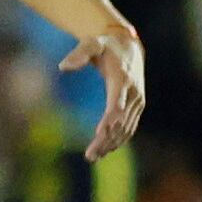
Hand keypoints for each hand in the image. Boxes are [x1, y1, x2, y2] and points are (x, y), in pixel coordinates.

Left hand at [62, 28, 144, 161]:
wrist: (128, 46)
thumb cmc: (105, 46)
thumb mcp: (91, 44)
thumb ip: (78, 54)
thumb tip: (63, 66)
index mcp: (122, 79)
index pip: (117, 104)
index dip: (110, 119)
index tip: (99, 133)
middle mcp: (134, 93)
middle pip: (121, 121)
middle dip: (106, 139)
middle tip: (90, 155)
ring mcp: (138, 101)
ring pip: (127, 127)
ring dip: (112, 143)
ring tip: (94, 157)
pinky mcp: (137, 106)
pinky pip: (130, 126)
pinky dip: (120, 139)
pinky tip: (107, 150)